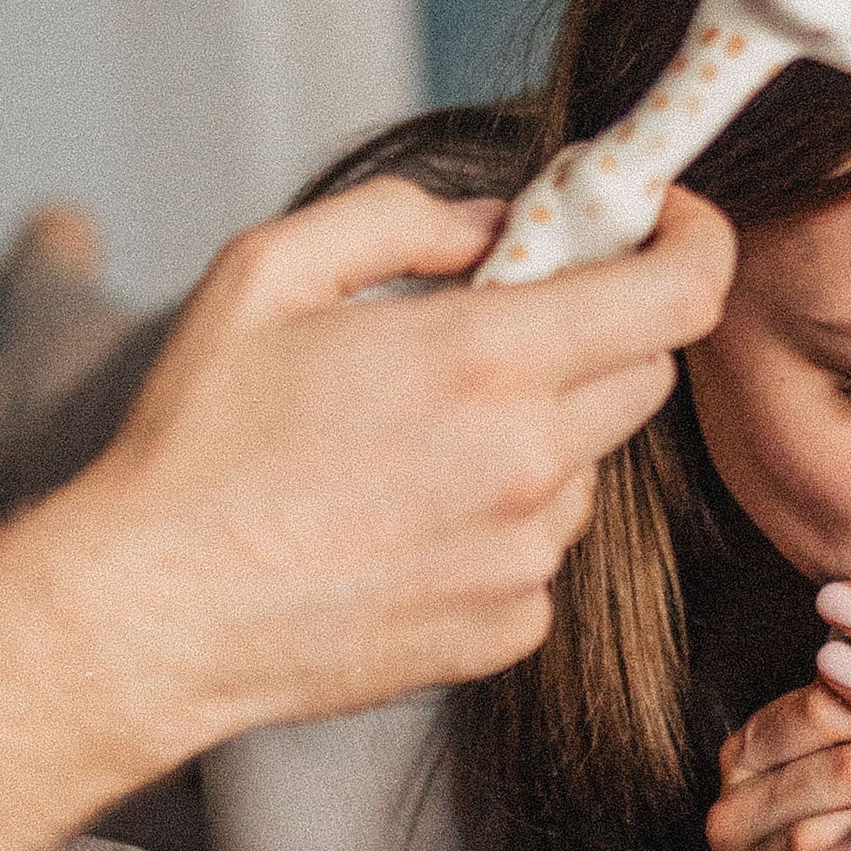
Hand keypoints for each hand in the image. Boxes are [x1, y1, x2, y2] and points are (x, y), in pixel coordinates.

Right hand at [37, 177, 734, 758]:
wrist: (153, 617)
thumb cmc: (195, 442)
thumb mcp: (270, 273)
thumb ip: (404, 220)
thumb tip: (498, 221)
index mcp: (486, 359)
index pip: (678, 291)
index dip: (697, 241)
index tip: (672, 220)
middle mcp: (530, 463)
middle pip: (645, 374)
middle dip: (599, 333)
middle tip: (502, 326)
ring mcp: (527, 556)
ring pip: (587, 467)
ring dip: (537, 435)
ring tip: (411, 446)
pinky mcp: (510, 629)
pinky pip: (541, 549)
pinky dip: (498, 522)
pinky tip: (401, 524)